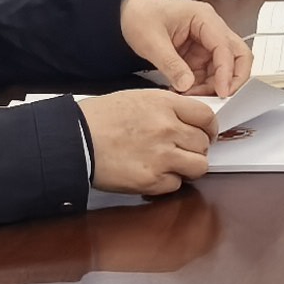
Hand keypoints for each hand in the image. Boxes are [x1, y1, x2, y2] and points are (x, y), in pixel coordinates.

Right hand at [82, 85, 218, 191]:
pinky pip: (176, 184)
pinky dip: (168, 182)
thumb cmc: (99, 118)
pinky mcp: (151, 179)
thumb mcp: (138, 99)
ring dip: (189, 167)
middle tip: (184, 150)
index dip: (210, 128)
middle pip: (204, 143)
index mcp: (164, 105)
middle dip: (197, 148)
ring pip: (199, 166)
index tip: (206, 133)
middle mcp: (167, 128)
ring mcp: (161, 155)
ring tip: (173, 164)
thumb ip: (166, 108)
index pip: (206, 116)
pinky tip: (154, 173)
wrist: (74, 139)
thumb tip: (187, 121)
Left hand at [121, 0, 249, 95]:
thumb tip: (187, 85)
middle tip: (222, 97)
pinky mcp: (198, 54)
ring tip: (192, 95)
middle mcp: (211, 29)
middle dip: (233, 77)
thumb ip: (171, 64)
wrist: (126, 12)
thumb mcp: (151, 41)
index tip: (223, 92)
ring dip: (214, 85)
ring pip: (224, 67)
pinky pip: (208, 73)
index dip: (227, 71)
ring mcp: (206, 42)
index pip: (225, 47)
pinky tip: (186, 91)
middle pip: (237, 54)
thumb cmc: (140, 15)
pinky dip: (202, 85)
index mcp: (204, 18)